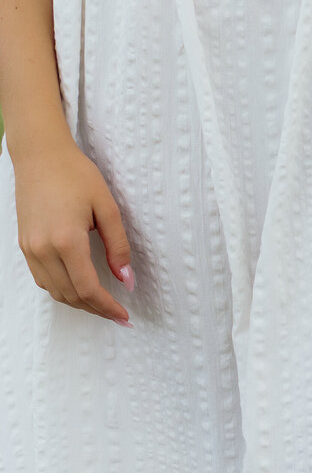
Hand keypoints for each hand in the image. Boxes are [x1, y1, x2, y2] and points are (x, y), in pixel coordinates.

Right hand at [14, 136, 133, 322]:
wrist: (40, 155)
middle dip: (97, 309)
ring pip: (55, 291)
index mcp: (66, 241)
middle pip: (71, 295)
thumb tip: (127, 279)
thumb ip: (118, 246)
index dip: (107, 308)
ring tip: (102, 305)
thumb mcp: (107, 207)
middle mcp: (43, 249)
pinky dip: (62, 290)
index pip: (88, 289)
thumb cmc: (76, 175)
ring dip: (80, 303)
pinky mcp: (24, 245)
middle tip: (119, 316)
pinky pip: (43, 279)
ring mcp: (30, 249)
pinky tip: (79, 288)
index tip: (125, 317)